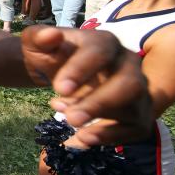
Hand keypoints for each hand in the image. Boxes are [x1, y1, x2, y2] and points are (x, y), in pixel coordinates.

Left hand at [19, 26, 152, 145]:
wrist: (58, 73)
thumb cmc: (50, 55)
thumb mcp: (36, 43)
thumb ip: (39, 37)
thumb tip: (52, 35)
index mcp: (104, 42)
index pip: (100, 53)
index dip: (81, 70)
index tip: (59, 89)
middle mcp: (128, 63)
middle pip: (129, 83)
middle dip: (100, 103)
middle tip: (71, 119)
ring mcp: (137, 89)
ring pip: (135, 107)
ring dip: (103, 122)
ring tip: (70, 123)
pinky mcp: (138, 112)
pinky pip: (136, 129)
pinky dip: (112, 137)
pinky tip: (83, 139)